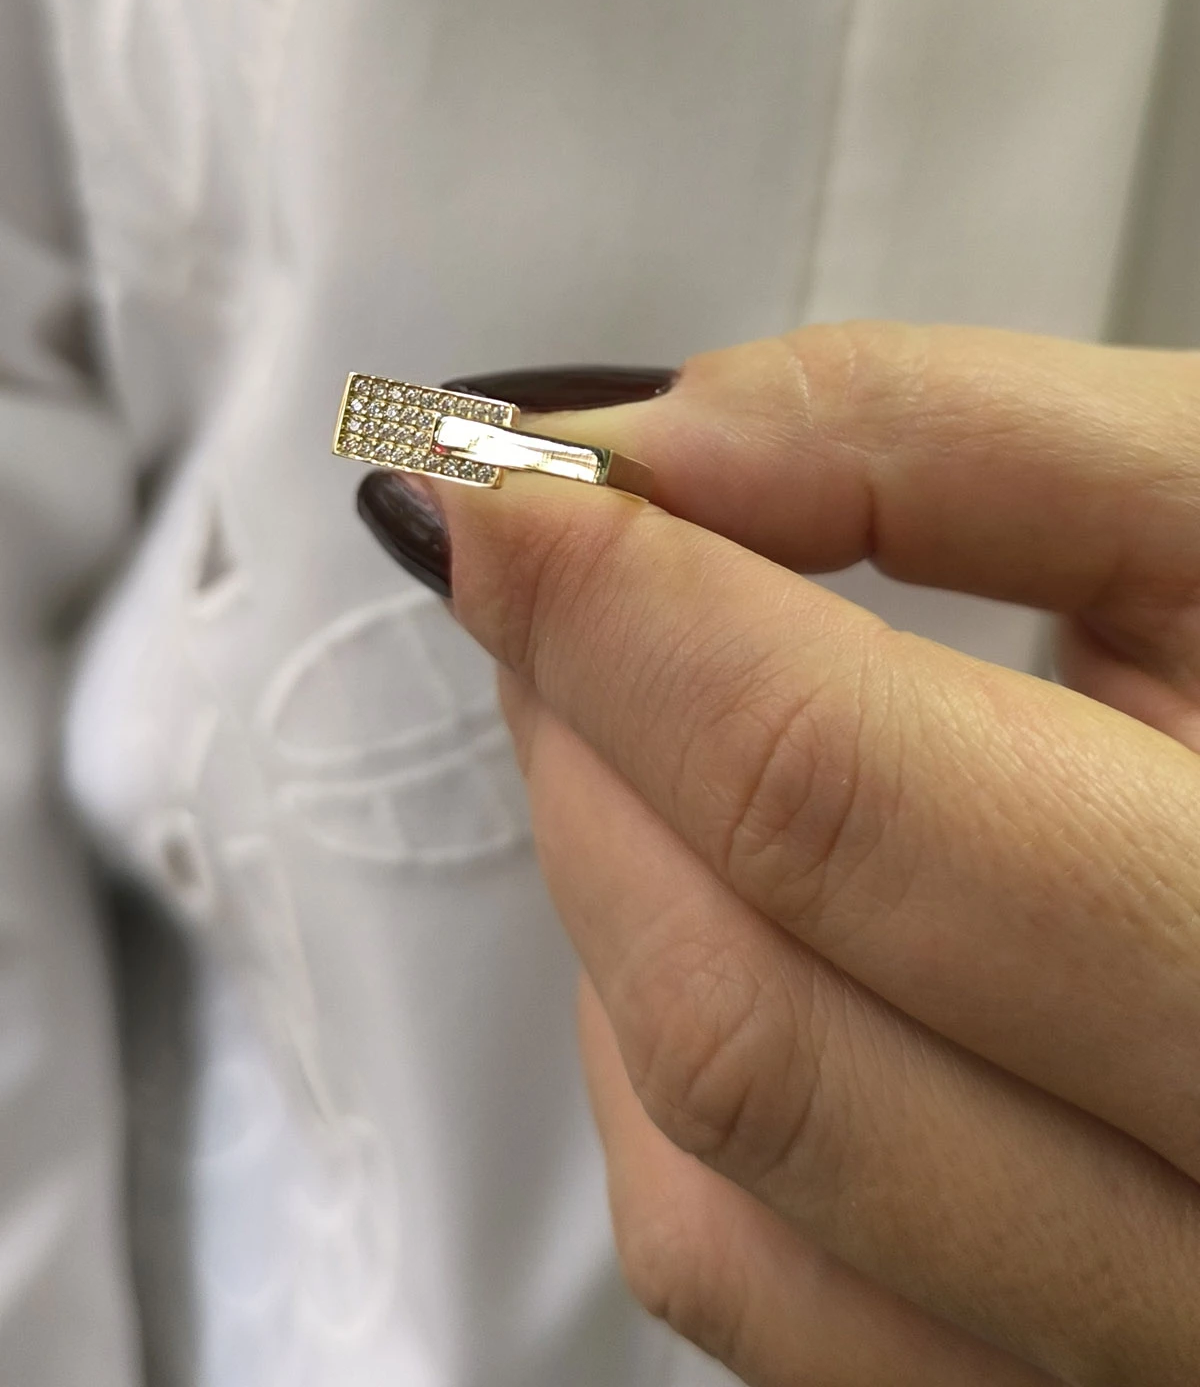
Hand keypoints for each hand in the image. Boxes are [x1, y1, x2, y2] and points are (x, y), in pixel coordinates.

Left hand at [361, 324, 1199, 1383]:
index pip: (843, 805)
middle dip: (589, 744)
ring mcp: (1110, 1348)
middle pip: (746, 1016)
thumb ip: (957, 439)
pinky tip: (717, 899)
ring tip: (633, 707)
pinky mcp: (1019, 1379)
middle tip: (550, 568)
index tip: (503, 489)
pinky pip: (746, 1275)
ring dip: (612, 898)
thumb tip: (661, 453)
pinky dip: (661, 1060)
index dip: (625, 623)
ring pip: (716, 1174)